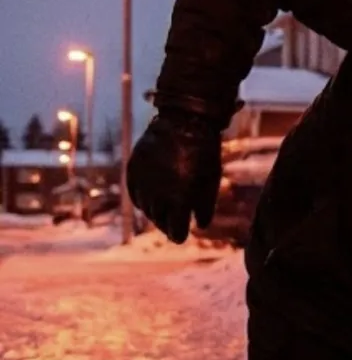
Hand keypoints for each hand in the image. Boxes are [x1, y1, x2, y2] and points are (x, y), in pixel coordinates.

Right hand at [127, 111, 222, 242]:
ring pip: (145, 207)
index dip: (178, 235)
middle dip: (167, 224)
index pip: (174, 228)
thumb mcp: (210, 182)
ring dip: (154, 212)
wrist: (185, 122)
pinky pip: (135, 192)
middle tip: (172, 226)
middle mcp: (157, 194)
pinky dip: (142, 199)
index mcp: (179, 200)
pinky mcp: (134, 168)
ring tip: (163, 212)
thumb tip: (200, 225)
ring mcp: (143, 181)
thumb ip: (205, 206)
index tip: (180, 237)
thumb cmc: (204, 154)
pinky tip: (149, 200)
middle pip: (159, 219)